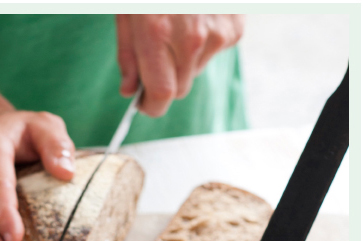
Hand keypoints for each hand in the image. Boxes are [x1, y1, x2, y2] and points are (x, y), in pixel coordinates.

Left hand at [116, 14, 244, 116]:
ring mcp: (216, 34)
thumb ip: (128, 54)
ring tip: (179, 25)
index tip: (145, 104)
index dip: (151, 106)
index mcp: (158, 34)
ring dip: (185, 60)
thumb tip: (129, 90)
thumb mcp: (128, 12)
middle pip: (179, 89)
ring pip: (195, 71)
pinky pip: (213, 53)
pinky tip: (198, 18)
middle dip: (166, 81)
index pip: (161, 95)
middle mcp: (190, 39)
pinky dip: (204, 44)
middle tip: (158, 56)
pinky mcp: (234, 30)